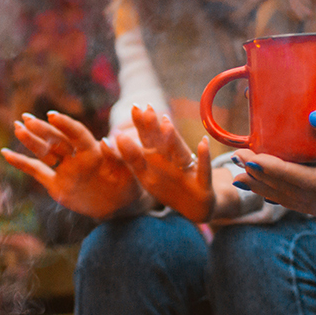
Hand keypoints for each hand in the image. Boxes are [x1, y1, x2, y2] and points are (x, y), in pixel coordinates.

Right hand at [1, 111, 141, 219]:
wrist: (120, 203)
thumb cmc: (128, 184)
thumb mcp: (127, 171)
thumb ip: (116, 156)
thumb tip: (106, 141)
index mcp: (93, 151)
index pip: (76, 134)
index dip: (64, 125)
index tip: (51, 115)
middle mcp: (76, 157)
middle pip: (56, 140)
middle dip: (42, 129)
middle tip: (26, 118)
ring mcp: (64, 169)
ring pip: (44, 152)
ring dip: (30, 140)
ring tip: (17, 127)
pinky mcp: (56, 184)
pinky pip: (37, 171)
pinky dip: (22, 163)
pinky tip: (5, 153)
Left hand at [108, 105, 214, 222]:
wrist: (196, 207)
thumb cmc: (169, 187)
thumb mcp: (148, 176)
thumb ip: (133, 159)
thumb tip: (112, 138)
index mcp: (158, 160)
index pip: (148, 140)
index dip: (141, 125)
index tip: (134, 107)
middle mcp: (173, 160)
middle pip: (162, 143)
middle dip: (154, 128)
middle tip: (146, 109)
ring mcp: (188, 170)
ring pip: (180, 152)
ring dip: (173, 139)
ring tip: (166, 124)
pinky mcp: (203, 183)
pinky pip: (203, 170)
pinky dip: (204, 157)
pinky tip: (202, 143)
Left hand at [233, 87, 315, 215]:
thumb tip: (314, 117)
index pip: (313, 183)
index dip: (280, 172)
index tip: (253, 157)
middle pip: (301, 195)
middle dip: (266, 179)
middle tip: (237, 159)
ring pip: (300, 199)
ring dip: (268, 186)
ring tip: (239, 171)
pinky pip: (306, 194)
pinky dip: (280, 187)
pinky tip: (258, 179)